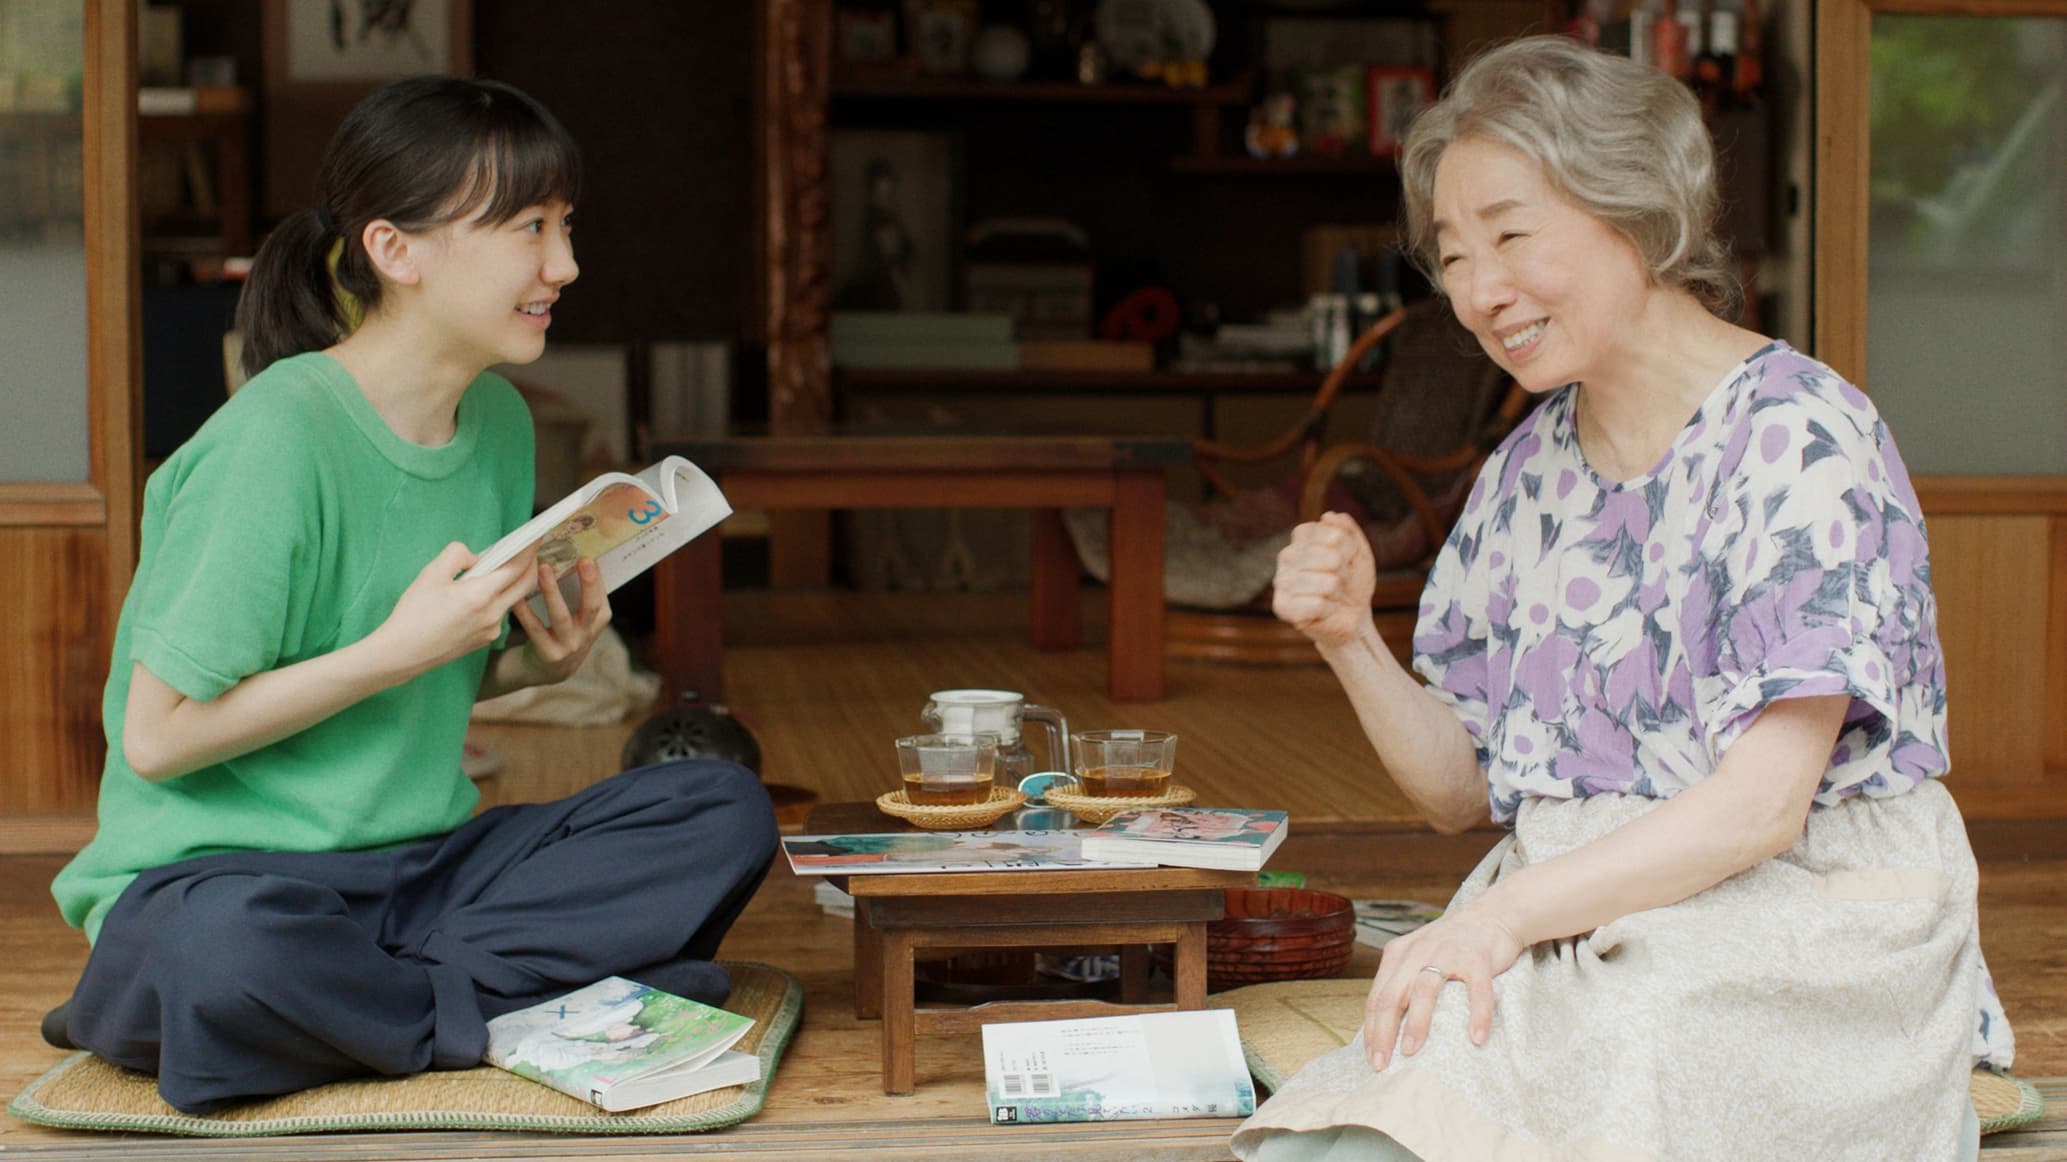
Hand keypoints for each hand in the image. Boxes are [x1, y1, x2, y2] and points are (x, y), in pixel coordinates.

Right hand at [371, 542, 540, 677]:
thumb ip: (457, 555)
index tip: (536, 536)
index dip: (529, 549)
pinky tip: (483, 592)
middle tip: (528, 549)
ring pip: (512, 599)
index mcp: (481, 596)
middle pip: (525, 584)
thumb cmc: (414, 613)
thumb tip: (476, 558)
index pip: (517, 568)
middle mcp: (493, 614)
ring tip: (501, 567)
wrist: (402, 653)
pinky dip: (498, 597)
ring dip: (513, 581)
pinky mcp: (485, 639)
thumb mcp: (431, 573)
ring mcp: (491, 629)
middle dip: (531, 564)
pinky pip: (499, 613)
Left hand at [507, 557, 612, 685]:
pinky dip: (525, 613)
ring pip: (561, 617)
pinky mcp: (548, 654)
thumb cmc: (563, 632)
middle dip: (588, 583)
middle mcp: (587, 635)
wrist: (548, 670)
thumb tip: (574, 556)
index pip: (602, 597)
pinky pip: (535, 630)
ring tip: (543, 568)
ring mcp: (569, 646)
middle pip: (591, 607)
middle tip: (582, 560)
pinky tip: (517, 597)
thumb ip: (580, 595)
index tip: (589, 556)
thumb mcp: (579, 617)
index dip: (597, 579)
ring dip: (552, 592)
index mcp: (598, 621)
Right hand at [1272, 512, 1377, 649]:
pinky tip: (1323, 610)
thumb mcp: (1360, 553)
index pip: (1333, 534)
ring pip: (1327, 583)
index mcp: (1302, 537)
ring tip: (1331, 596)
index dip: (1349, 550)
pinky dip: (1328, 609)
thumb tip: (1329, 516)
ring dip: (1337, 593)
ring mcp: (1281, 580)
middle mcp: (1287, 555)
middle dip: (1344, 573)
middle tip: (1339, 582)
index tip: (1347, 560)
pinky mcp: (1282, 606)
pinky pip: (1317, 604)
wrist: (1352, 617)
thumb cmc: (1352, 583)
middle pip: (1332, 558)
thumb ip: (1349, 530)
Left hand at [1362, 904, 1521, 1070]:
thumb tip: (1386, 1028)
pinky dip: (1477, 1015)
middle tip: (1381, 1063)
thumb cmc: (1449, 946)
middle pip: (1393, 995)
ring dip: (1416, 1023)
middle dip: (1383, 1032)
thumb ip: (1401, 983)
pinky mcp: (1477, 958)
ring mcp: (1447, 953)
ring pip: (1425, 989)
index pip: (1377, 996)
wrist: (1490, 915)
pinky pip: (1476, 990)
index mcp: (1398, 954)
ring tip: (1410, 1051)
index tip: (1371, 1058)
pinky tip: (1476, 1038)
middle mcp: (1418, 951)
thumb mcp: (1416, 957)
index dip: (1371, 1029)